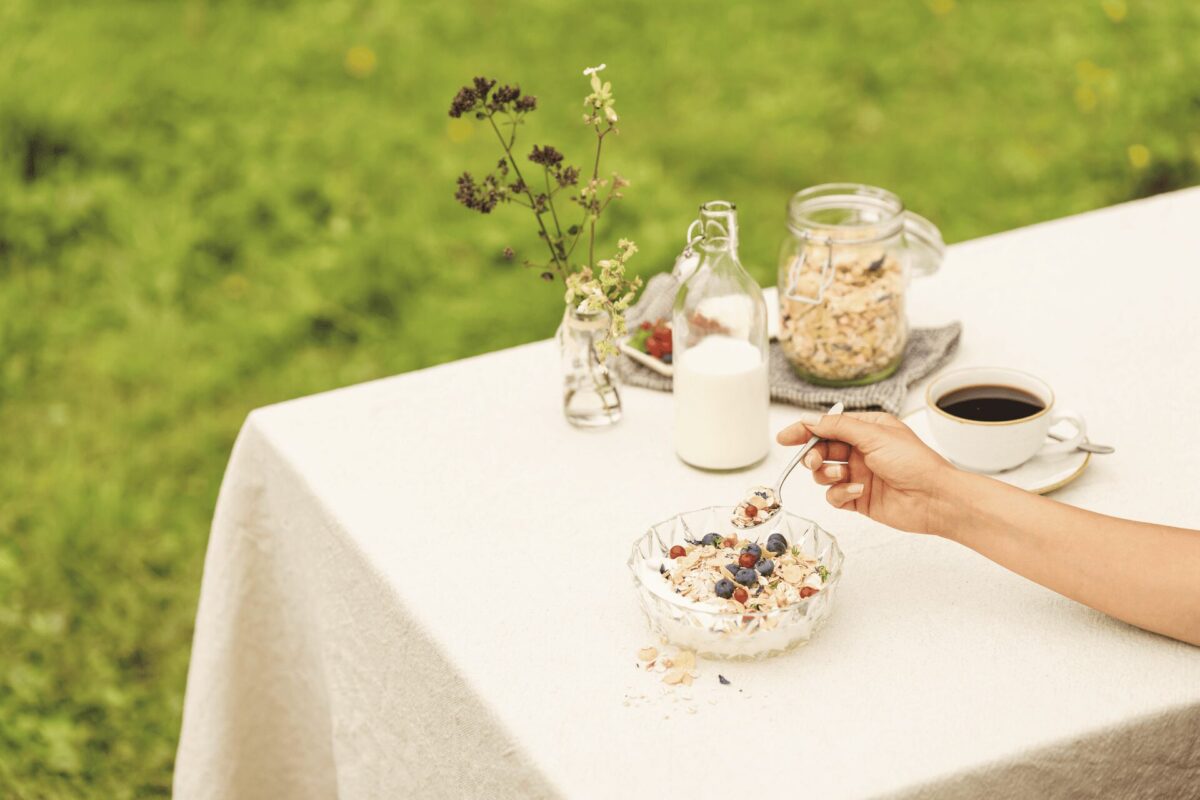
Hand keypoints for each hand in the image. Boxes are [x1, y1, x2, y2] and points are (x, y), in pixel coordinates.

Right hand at [775, 411, 957, 533]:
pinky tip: (858, 492)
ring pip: (824, 475)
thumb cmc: (915, 462)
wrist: (935, 499)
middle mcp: (861, 451)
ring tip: (841, 476)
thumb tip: (809, 419)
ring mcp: (859, 476)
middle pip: (821, 450)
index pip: (828, 426)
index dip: (805, 430)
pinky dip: (841, 494)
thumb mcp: (874, 435)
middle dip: (813, 455)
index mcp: (867, 429)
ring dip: (827, 475)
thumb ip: (838, 427)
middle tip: (813, 461)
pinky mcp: (859, 499)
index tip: (785, 437)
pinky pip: (834, 496)